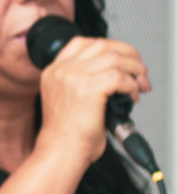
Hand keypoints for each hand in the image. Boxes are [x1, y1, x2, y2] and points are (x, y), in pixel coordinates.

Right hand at [35, 35, 149, 167]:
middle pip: (103, 46)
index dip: (108, 47)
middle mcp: (62, 71)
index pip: (82, 43)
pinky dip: (132, 86)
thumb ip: (83, 80)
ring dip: (135, 71)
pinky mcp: (89, 89)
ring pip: (115, 58)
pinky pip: (121, 77)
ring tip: (139, 86)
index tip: (121, 60)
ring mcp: (73, 78)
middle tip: (139, 73)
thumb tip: (117, 72)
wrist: (61, 151)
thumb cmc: (67, 133)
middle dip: (129, 56)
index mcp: (53, 71)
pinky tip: (131, 97)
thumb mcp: (66, 98)